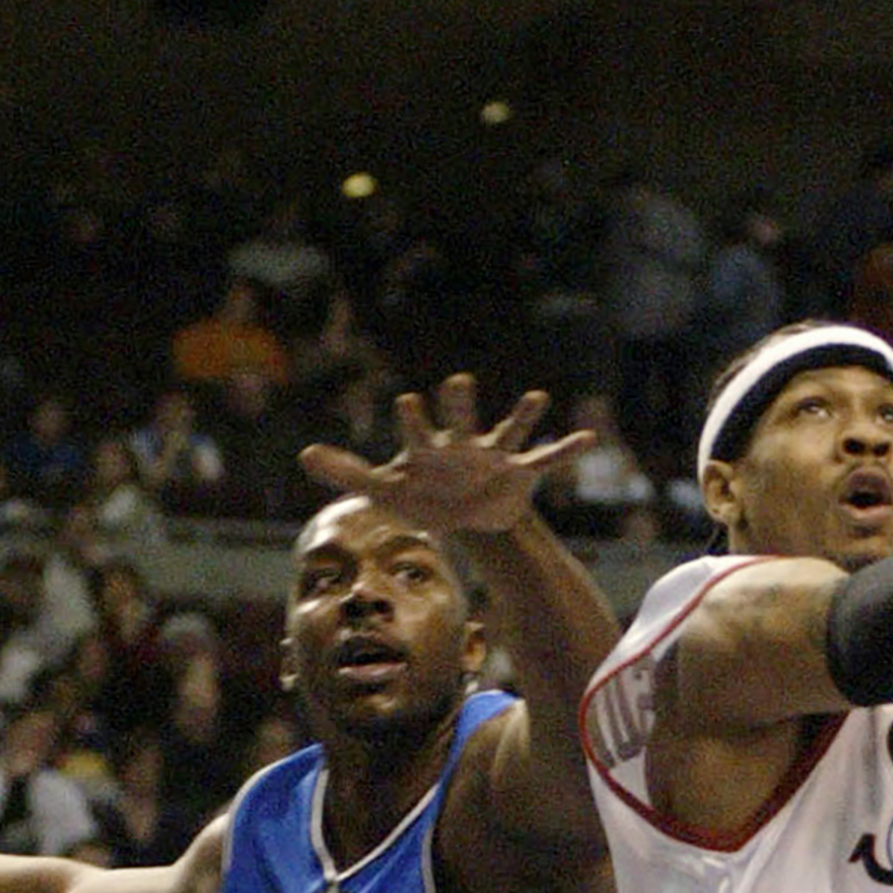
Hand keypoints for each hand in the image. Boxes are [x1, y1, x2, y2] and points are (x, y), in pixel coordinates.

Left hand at [299, 373, 589, 533]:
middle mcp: (464, 446)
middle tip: (457, 380)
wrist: (463, 512)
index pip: (418, 433)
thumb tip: (304, 454)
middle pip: (460, 422)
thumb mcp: (384, 489)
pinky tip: (588, 438)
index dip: (413, 420)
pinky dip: (566, 449)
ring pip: (509, 432)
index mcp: (431, 450)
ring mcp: (494, 456)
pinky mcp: (519, 472)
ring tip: (538, 396)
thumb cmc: (422, 494)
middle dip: (459, 405)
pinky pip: (546, 458)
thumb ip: (347, 470)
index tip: (407, 402)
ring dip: (522, 415)